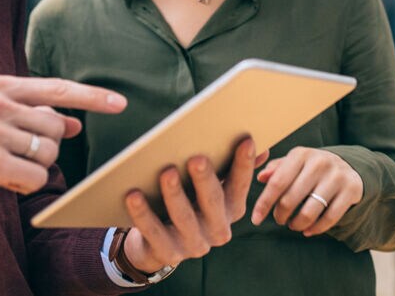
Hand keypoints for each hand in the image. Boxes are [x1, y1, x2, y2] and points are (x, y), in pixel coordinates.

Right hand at [0, 75, 126, 215]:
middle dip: (45, 148)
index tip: (120, 103)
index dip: (92, 96)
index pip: (57, 87)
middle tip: (14, 156)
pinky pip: (35, 177)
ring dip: (32, 168)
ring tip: (1, 168)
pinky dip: (24, 184)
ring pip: (48, 154)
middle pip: (56, 128)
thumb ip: (32, 115)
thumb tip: (74, 122)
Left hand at [121, 138, 266, 273]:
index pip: (240, 185)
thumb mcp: (213, 188)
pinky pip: (153, 232)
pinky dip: (143, 213)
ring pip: (183, 217)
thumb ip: (233, 169)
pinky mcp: (168, 254)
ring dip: (175, 194)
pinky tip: (133, 195)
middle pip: (212, 202)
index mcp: (231, 209)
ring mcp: (194, 245)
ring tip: (166, 172)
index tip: (246, 140)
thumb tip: (261, 147)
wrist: (159, 244)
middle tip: (197, 158)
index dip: (244, 164)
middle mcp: (217, 229)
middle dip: (205, 180)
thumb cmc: (190, 203)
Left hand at [250, 147, 363, 236]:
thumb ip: (276, 169)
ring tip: (293, 225)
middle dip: (280, 216)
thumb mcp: (294, 163)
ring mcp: (337, 176)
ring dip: (297, 224)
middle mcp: (320, 162)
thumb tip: (260, 177)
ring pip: (309, 212)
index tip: (256, 219)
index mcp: (301, 154)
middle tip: (280, 220)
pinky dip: (315, 229)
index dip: (264, 203)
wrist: (347, 167)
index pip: (277, 183)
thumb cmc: (310, 168)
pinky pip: (330, 218)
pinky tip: (308, 230)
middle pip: (290, 199)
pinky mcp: (351, 190)